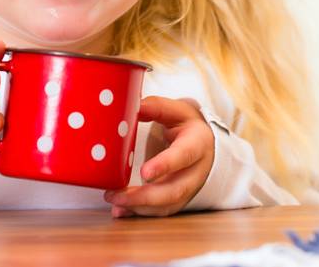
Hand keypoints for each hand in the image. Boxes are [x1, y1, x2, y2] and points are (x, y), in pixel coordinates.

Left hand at [104, 96, 214, 217]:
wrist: (204, 142)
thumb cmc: (185, 124)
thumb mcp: (176, 110)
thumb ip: (156, 107)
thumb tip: (133, 105)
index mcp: (198, 143)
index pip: (184, 156)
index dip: (166, 165)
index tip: (145, 173)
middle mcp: (197, 170)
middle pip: (175, 190)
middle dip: (145, 197)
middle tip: (117, 195)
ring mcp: (190, 188)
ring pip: (168, 205)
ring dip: (140, 208)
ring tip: (114, 202)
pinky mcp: (180, 198)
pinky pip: (162, 211)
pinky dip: (141, 213)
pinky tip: (121, 211)